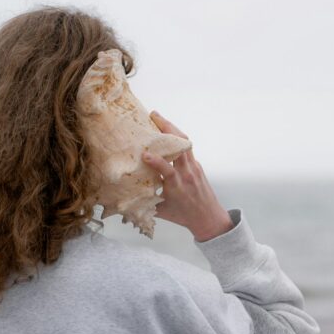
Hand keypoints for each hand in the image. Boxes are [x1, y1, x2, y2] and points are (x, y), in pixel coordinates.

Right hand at [141, 110, 233, 241]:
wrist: (209, 218)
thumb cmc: (184, 216)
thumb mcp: (162, 212)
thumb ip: (144, 203)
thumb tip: (123, 198)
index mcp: (177, 186)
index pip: (168, 170)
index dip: (157, 162)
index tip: (144, 155)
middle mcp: (187, 174)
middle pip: (181, 146)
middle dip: (167, 128)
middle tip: (152, 116)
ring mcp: (194, 167)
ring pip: (185, 142)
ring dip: (172, 128)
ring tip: (158, 118)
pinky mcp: (197, 165)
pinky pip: (187, 147)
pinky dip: (176, 138)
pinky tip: (167, 133)